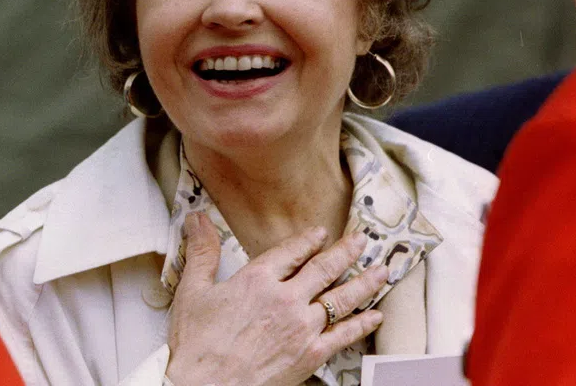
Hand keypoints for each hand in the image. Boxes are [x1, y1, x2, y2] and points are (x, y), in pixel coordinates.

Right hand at [165, 213, 387, 385]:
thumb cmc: (197, 345)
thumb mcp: (193, 291)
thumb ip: (202, 252)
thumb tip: (198, 220)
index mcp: (257, 280)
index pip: (291, 252)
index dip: (308, 240)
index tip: (321, 233)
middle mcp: (285, 299)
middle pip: (323, 269)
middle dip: (346, 252)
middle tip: (362, 240)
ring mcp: (301, 327)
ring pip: (341, 298)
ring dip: (364, 282)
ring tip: (382, 271)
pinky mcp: (310, 355)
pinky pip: (344, 335)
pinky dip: (363, 324)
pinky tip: (375, 316)